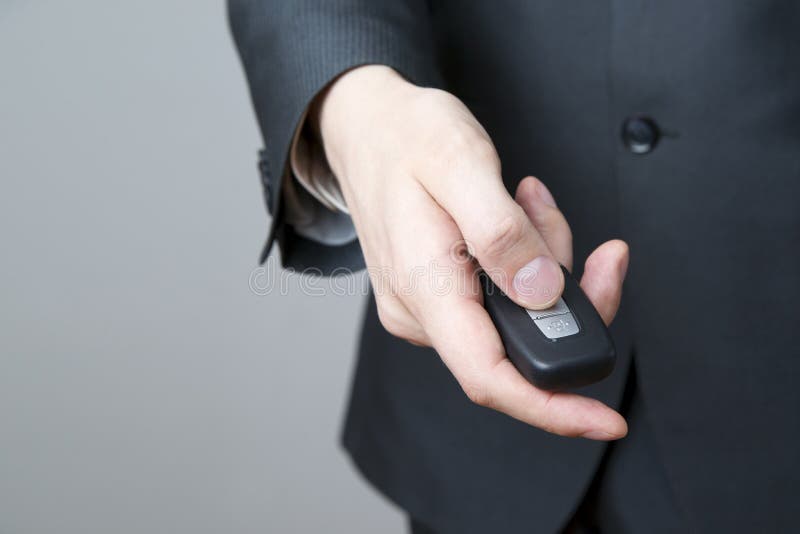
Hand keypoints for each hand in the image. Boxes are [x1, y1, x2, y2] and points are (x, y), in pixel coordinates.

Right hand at [313, 65, 629, 439]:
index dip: (551, 406)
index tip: (603, 420)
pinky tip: (517, 218)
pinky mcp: (439, 294)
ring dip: (547, 268)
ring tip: (531, 207)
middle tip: (596, 251)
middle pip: (519, 347)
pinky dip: (527, 262)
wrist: (365, 129)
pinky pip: (502, 298)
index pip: (488, 376)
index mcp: (424, 286)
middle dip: (571, 303)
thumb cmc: (404, 137)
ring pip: (517, 317)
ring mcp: (428, 305)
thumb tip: (541, 293)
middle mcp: (421, 310)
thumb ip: (500, 230)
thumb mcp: (459, 163)